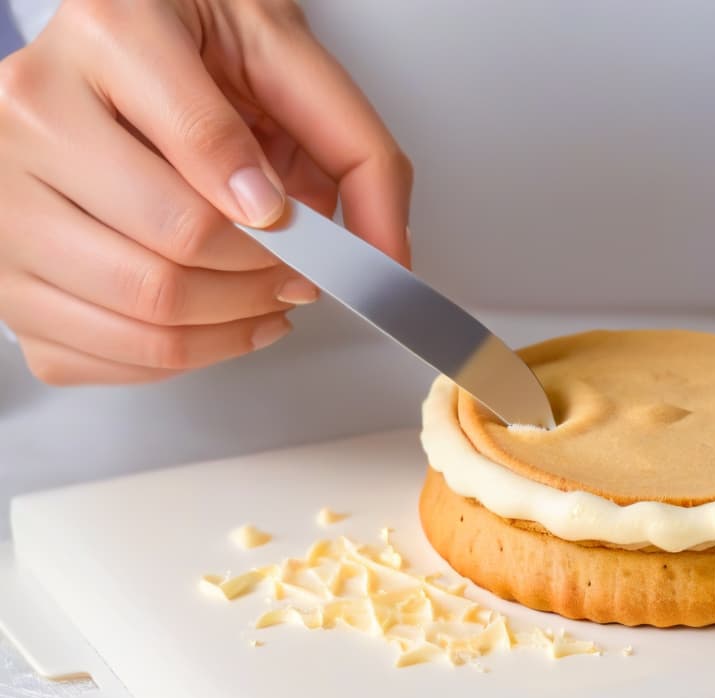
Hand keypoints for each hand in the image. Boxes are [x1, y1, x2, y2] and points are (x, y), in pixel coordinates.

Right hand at [0, 0, 412, 384]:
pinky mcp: (5, 273)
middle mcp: (37, 110)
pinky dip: (183, 356)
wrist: (119, 55)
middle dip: (268, 273)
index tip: (295, 223)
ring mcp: (8, 197)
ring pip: (142, 309)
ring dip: (237, 323)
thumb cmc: (200, 54)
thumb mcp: (289, 63)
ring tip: (269, 296)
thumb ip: (357, 151)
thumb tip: (385, 259)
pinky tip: (216, 321)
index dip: (273, 213)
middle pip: (176, 242)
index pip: (202, 144)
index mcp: (110, 31)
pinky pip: (100, 353)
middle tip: (302, 271)